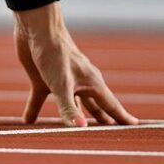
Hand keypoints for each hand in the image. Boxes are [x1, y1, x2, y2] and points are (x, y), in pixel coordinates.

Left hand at [14, 6, 137, 126]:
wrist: (36, 29)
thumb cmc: (54, 53)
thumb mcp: (61, 84)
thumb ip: (70, 108)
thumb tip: (81, 129)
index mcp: (91, 84)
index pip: (111, 106)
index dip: (123, 118)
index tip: (136, 127)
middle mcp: (79, 84)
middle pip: (94, 107)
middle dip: (103, 121)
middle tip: (113, 134)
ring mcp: (62, 81)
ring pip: (72, 104)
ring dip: (74, 117)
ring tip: (81, 133)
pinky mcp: (43, 79)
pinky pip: (39, 99)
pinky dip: (34, 110)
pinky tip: (28, 121)